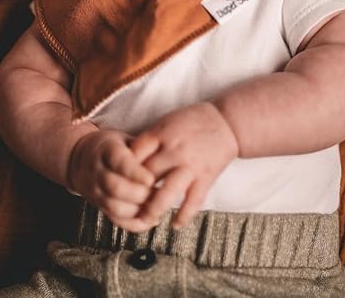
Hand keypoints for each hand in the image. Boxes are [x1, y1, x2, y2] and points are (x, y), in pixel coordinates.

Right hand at [68, 129, 155, 231]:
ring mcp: (96, 192)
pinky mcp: (100, 206)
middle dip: (139, 194)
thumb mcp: (125, 138)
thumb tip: (160, 147)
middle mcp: (97, 173)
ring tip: (157, 207)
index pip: (118, 162)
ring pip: (114, 207)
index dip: (134, 172)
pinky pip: (115, 220)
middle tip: (158, 193)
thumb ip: (141, 145)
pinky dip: (134, 224)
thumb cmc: (112, 146)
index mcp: (106, 151)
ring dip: (138, 210)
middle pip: (115, 188)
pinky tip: (151, 220)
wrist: (83, 158)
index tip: (151, 179)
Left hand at [130, 102, 238, 228]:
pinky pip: (193, 202)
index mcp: (162, 135)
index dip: (123, 170)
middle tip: (125, 206)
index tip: (117, 179)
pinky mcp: (206, 177)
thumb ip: (150, 140)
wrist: (227, 122)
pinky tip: (174, 224)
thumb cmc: (193, 120)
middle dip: (134, 193)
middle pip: (146, 177)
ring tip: (145, 220)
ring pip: (167, 194)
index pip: (134, 155)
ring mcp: (190, 166)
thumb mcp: (167, 122)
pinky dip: (183, 216)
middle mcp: (174, 151)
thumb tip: (129, 159)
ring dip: (154, 210)